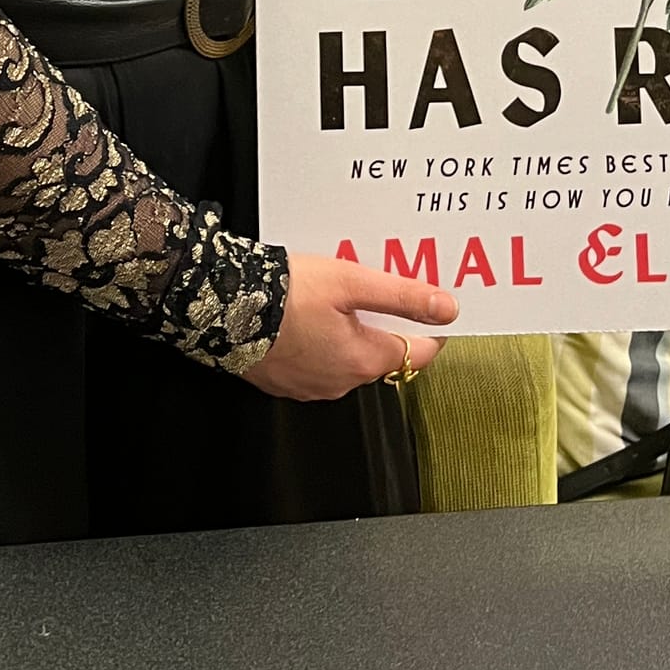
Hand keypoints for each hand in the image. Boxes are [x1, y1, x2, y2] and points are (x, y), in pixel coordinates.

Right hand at [248, 252, 457, 401]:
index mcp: (364, 361)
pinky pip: (319, 361)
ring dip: (353, 331)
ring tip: (341, 295)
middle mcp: (341, 383)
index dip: (431, 326)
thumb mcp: (351, 282)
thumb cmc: (286, 294)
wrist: (222, 306)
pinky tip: (310, 313)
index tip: (431, 302)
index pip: (420, 352)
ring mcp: (311, 386)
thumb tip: (447, 309)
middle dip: (386, 323)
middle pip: (383, 353)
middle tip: (378, 286)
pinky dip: (323, 340)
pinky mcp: (285, 381)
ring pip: (350, 357)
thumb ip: (402, 297)